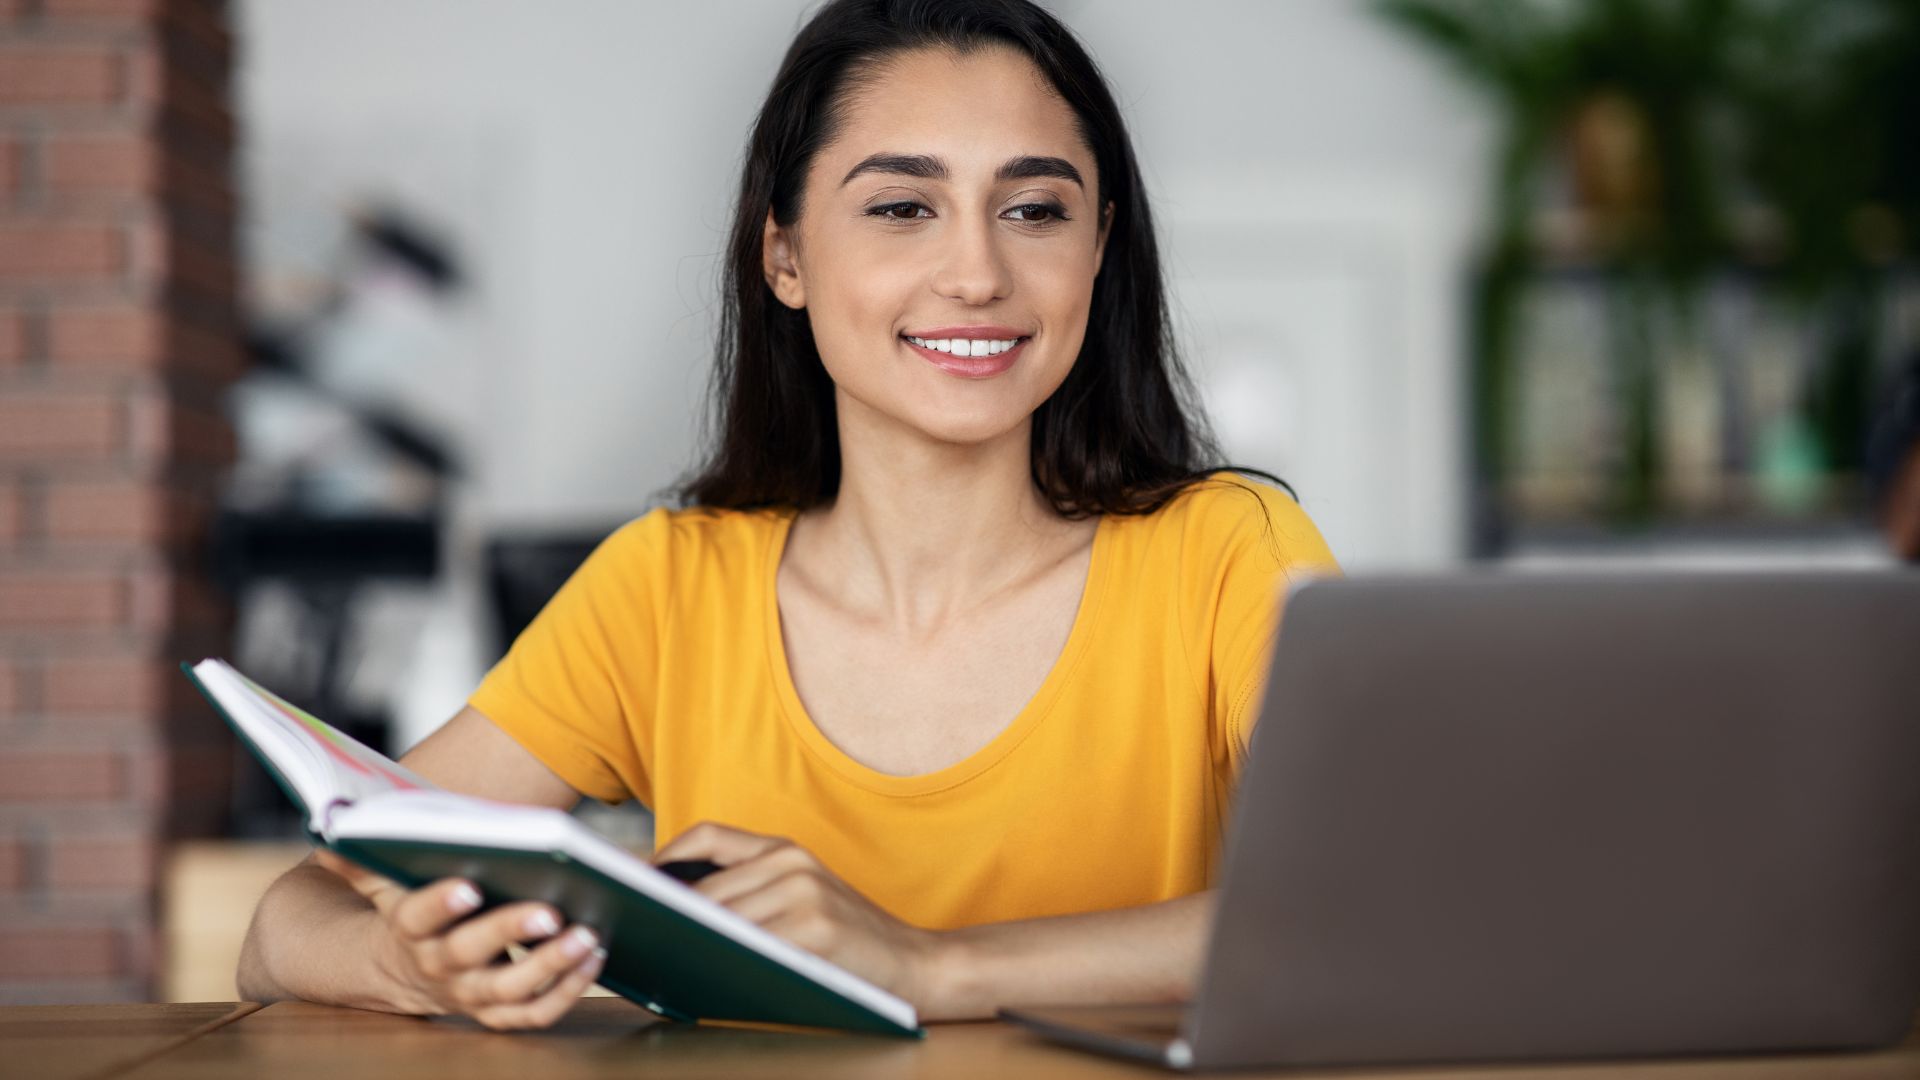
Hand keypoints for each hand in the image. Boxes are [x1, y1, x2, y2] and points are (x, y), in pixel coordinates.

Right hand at [312, 849, 605, 1028]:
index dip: (441, 903)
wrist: (403, 970)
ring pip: (510, 989)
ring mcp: (471, 994)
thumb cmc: (408, 910)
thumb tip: (336, 830)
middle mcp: (438, 966)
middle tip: (550, 910)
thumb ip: (366, 856)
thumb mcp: (382, 882)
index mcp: (408, 929)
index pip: (418, 917)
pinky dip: (568, 990)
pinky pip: (535, 1011)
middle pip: (471, 954)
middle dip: (510, 931)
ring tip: (588, 935)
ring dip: (551, 965)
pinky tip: (596, 957)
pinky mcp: (500, 1011)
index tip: (469, 884)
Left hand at [651, 823, 948, 1011]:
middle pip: (705, 888)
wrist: (917, 964)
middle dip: (666, 915)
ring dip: (686, 943)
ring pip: (719, 920)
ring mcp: (804, 894)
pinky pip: (748, 948)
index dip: (664, 856)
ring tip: (661, 960)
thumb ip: (751, 892)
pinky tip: (703, 978)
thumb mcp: (802, 895)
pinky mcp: (814, 930)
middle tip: (637, 936)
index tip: (636, 885)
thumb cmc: (848, 941)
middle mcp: (793, 862)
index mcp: (786, 848)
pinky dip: (721, 964)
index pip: (708, 836)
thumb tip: (673, 911)